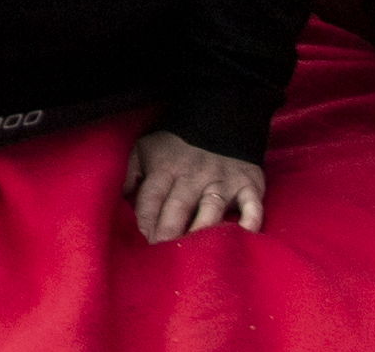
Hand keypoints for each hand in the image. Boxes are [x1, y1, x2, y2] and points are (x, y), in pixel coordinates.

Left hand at [127, 129, 264, 243]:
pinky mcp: (248, 186)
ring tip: (194, 253)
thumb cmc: (175, 144)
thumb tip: (122, 200)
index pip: (151, 198)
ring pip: (211, 209)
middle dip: (168, 232)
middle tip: (162, 256)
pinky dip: (250, 220)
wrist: (219, 119)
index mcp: (165, 168)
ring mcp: (222, 182)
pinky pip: (252, 206)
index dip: (144, 221)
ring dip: (201, 230)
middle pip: (178, 207)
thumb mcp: (145, 148)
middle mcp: (193, 177)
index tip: (141, 243)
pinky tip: (243, 235)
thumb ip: (132, 173)